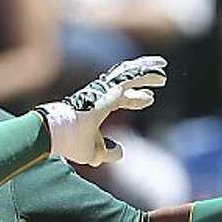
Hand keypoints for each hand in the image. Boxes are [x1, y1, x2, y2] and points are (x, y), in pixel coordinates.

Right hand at [37, 56, 166, 166]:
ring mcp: (104, 90)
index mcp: (98, 106)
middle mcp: (101, 94)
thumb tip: (122, 153)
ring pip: (130, 74)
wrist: (58, 133)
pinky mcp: (108, 89)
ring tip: (163, 68)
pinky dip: (145, 74)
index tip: (150, 99)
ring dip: (147, 71)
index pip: (121, 98)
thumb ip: (108, 153)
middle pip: (127, 81)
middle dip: (144, 79)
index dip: (136, 98)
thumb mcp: (94, 153)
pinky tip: (159, 72)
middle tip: (161, 79)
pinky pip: (131, 77)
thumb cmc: (71, 142)